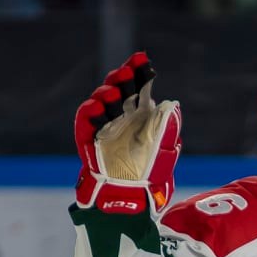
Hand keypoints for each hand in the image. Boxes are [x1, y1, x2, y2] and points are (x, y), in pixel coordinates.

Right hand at [74, 52, 182, 215]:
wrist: (131, 197)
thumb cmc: (151, 173)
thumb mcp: (166, 150)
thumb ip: (168, 128)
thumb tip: (172, 104)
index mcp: (142, 114)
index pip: (139, 86)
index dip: (138, 70)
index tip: (142, 58)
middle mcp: (122, 115)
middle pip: (119, 88)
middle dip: (121, 77)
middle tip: (127, 71)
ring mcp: (105, 126)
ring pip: (100, 101)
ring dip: (106, 94)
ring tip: (113, 94)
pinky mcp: (89, 139)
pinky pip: (84, 122)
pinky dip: (89, 113)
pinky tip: (97, 108)